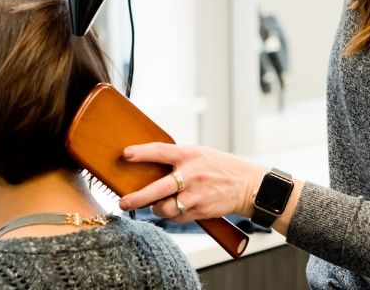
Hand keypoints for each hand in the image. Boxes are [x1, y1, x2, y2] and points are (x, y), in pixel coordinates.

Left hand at [116, 143, 264, 224]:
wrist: (247, 186)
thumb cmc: (219, 167)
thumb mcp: (200, 154)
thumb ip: (178, 159)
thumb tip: (148, 166)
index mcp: (190, 155)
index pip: (161, 151)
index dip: (141, 153)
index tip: (125, 154)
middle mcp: (192, 175)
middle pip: (158, 189)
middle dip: (137, 198)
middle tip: (123, 202)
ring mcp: (196, 195)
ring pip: (165, 208)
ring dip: (156, 209)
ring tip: (156, 205)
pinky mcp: (200, 211)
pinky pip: (177, 218)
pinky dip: (173, 215)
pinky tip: (178, 208)